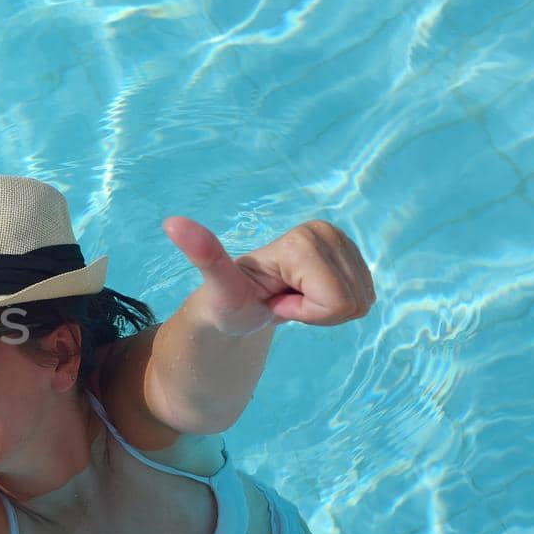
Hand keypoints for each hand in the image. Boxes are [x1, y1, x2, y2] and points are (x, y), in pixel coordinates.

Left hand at [162, 217, 375, 336]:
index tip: (274, 299)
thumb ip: (203, 254)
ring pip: (362, 301)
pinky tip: (305, 294)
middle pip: (354, 301)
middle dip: (318, 311)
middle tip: (282, 299)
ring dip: (325, 309)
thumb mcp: (218, 283)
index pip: (338, 301)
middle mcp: (326, 231)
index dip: (307, 312)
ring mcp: (340, 240)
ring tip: (290, 296)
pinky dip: (335, 305)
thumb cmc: (228, 298)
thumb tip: (169, 221)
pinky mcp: (349, 252)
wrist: (235, 304)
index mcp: (304, 239)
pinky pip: (365, 295)